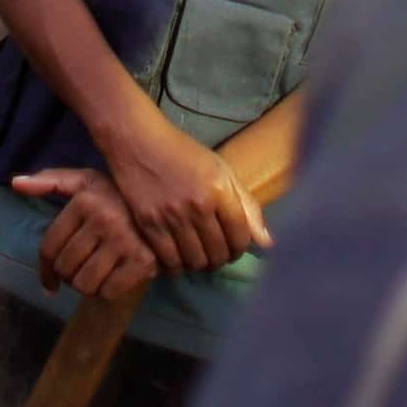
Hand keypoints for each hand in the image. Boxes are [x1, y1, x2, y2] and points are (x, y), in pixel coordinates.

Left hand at [13, 167, 158, 299]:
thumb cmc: (117, 198)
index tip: (49, 281)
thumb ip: (51, 181)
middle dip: (68, 276)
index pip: (49, 247)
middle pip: (65, 268)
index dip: (44, 270)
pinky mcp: (143, 261)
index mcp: (85, 200)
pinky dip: (107, 291)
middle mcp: (104, 219)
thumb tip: (16, 184)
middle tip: (80, 271)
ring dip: (86, 285)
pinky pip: (108, 292)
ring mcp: (125, 240)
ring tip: (95, 274)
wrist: (166, 212)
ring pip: (84, 284)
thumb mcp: (86, 183)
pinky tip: (113, 278)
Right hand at [101, 115, 269, 273]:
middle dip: (222, 258)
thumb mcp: (221, 170)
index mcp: (219, 189)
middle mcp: (197, 206)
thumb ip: (247, 206)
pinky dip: (177, 266)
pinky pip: (169, 261)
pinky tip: (179, 258)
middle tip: (218, 255)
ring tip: (200, 257)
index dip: (241, 248)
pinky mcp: (148, 224)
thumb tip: (268, 243)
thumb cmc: (183, 153)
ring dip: (201, 264)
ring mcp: (171, 217)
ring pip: (195, 261)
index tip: (236, 248)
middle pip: (218, 252)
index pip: (240, 235)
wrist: (138, 141)